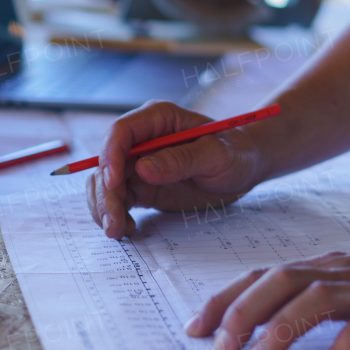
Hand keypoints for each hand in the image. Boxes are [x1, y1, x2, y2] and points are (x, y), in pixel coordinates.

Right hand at [86, 99, 265, 240]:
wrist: (245, 168)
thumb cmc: (236, 153)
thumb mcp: (217, 156)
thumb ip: (182, 160)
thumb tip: (142, 168)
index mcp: (159, 118)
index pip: (121, 132)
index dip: (110, 156)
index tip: (113, 183)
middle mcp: (143, 139)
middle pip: (107, 162)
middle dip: (105, 193)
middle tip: (113, 222)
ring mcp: (140, 163)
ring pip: (106, 183)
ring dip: (104, 207)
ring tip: (119, 231)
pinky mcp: (142, 186)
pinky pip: (118, 199)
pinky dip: (115, 215)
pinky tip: (128, 229)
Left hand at [185, 240, 349, 349]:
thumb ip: (314, 303)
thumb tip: (259, 333)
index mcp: (327, 268)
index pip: (266, 275)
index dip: (227, 299)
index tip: (195, 328)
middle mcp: (343, 272)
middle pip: (283, 279)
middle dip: (245, 311)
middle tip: (222, 348)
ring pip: (319, 296)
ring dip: (284, 326)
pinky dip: (348, 340)